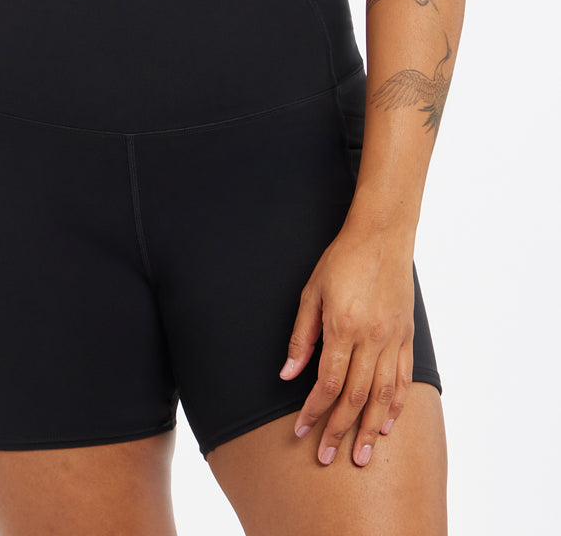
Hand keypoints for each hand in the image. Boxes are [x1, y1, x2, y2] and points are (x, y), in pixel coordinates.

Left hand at [279, 223, 415, 466]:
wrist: (381, 236)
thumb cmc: (341, 260)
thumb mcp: (311, 292)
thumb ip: (301, 337)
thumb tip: (288, 375)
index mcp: (343, 327)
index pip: (328, 383)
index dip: (314, 411)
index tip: (301, 431)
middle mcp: (371, 338)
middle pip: (355, 397)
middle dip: (339, 430)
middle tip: (328, 457)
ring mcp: (393, 339)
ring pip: (383, 396)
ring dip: (371, 429)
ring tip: (362, 456)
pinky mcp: (406, 336)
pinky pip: (403, 379)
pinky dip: (396, 405)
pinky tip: (388, 425)